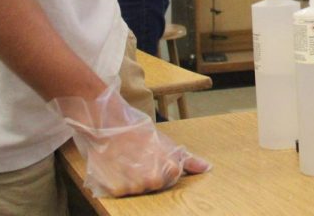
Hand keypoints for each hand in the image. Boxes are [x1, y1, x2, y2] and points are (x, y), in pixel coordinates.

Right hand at [50, 83, 209, 197]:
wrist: (106, 121)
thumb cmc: (137, 130)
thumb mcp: (165, 141)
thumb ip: (187, 159)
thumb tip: (207, 168)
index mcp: (170, 168)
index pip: (170, 179)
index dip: (161, 167)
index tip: (151, 156)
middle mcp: (154, 180)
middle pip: (153, 186)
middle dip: (146, 174)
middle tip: (137, 157)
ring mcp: (135, 186)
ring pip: (136, 190)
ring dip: (131, 178)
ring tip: (126, 160)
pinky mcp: (116, 189)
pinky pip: (120, 192)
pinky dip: (117, 181)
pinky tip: (116, 166)